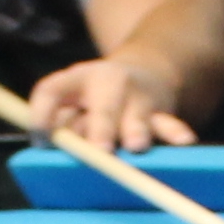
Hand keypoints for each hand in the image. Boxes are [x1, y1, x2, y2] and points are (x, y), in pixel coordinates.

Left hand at [27, 52, 196, 156]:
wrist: (144, 72)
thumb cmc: (95, 100)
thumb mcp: (73, 101)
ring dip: (136, 130)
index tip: (40, 137)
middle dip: (102, 129)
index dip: (43, 112)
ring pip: (137, 117)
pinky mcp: (161, 111)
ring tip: (135, 145)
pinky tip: (183, 141)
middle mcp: (108, 83)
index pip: (52, 90)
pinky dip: (174, 132)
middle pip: (103, 107)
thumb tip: (56, 146)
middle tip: (101, 150)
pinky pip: (167, 124)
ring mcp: (138, 96)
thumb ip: (63, 123)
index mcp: (77, 79)